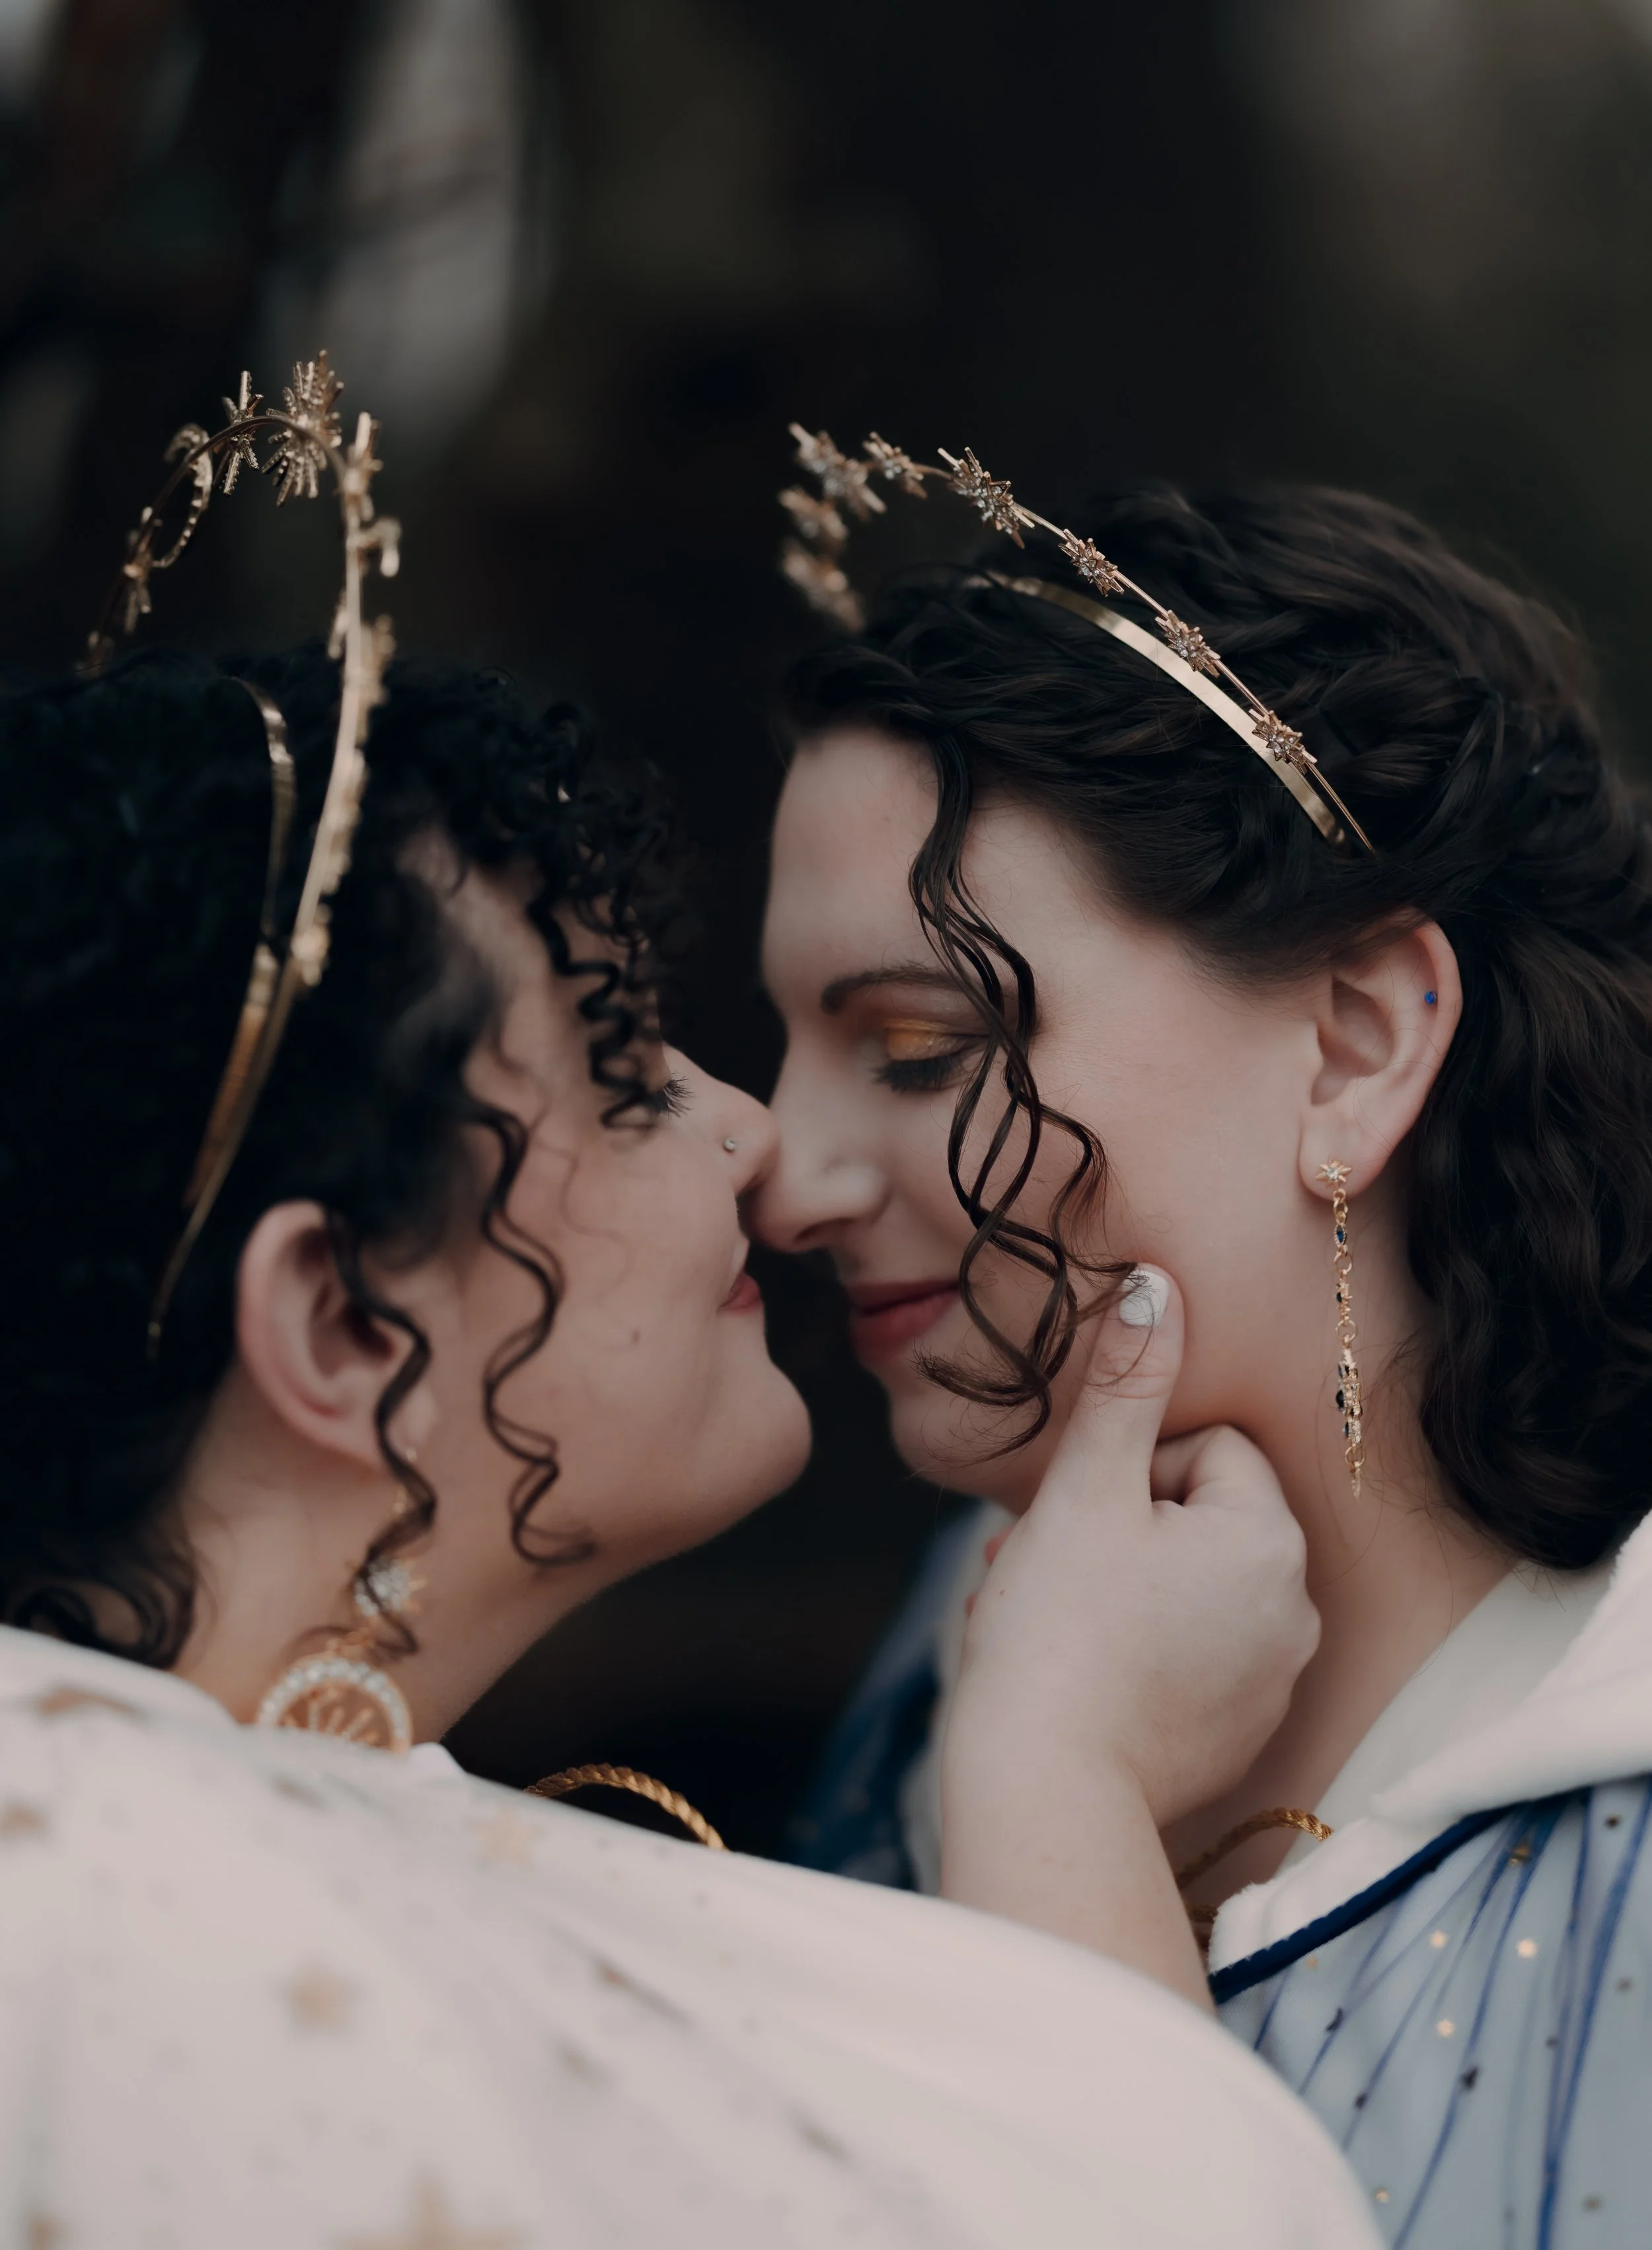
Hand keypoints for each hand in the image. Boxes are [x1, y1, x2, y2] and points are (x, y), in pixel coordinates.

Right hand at [939, 1267, 1318, 1996]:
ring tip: (1047, 1615)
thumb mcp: (1085, 1490)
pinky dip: (1136, 1651)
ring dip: (1118, 1583)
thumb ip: (1126, 1386)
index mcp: (1268, 1540)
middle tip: (1048, 1563)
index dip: (1127, 1470)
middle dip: (1116, 1527)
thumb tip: (1159, 1283)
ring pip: (1185, 1588)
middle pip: (1196, 1517)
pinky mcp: (1237, 1738)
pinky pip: (1189, 1658)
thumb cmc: (1058, 1634)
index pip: (1204, 1450)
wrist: (1045, 1794)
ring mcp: (1271, 1683)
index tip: (1080, 1517)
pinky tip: (1078, 1671)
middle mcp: (1295, 1611)